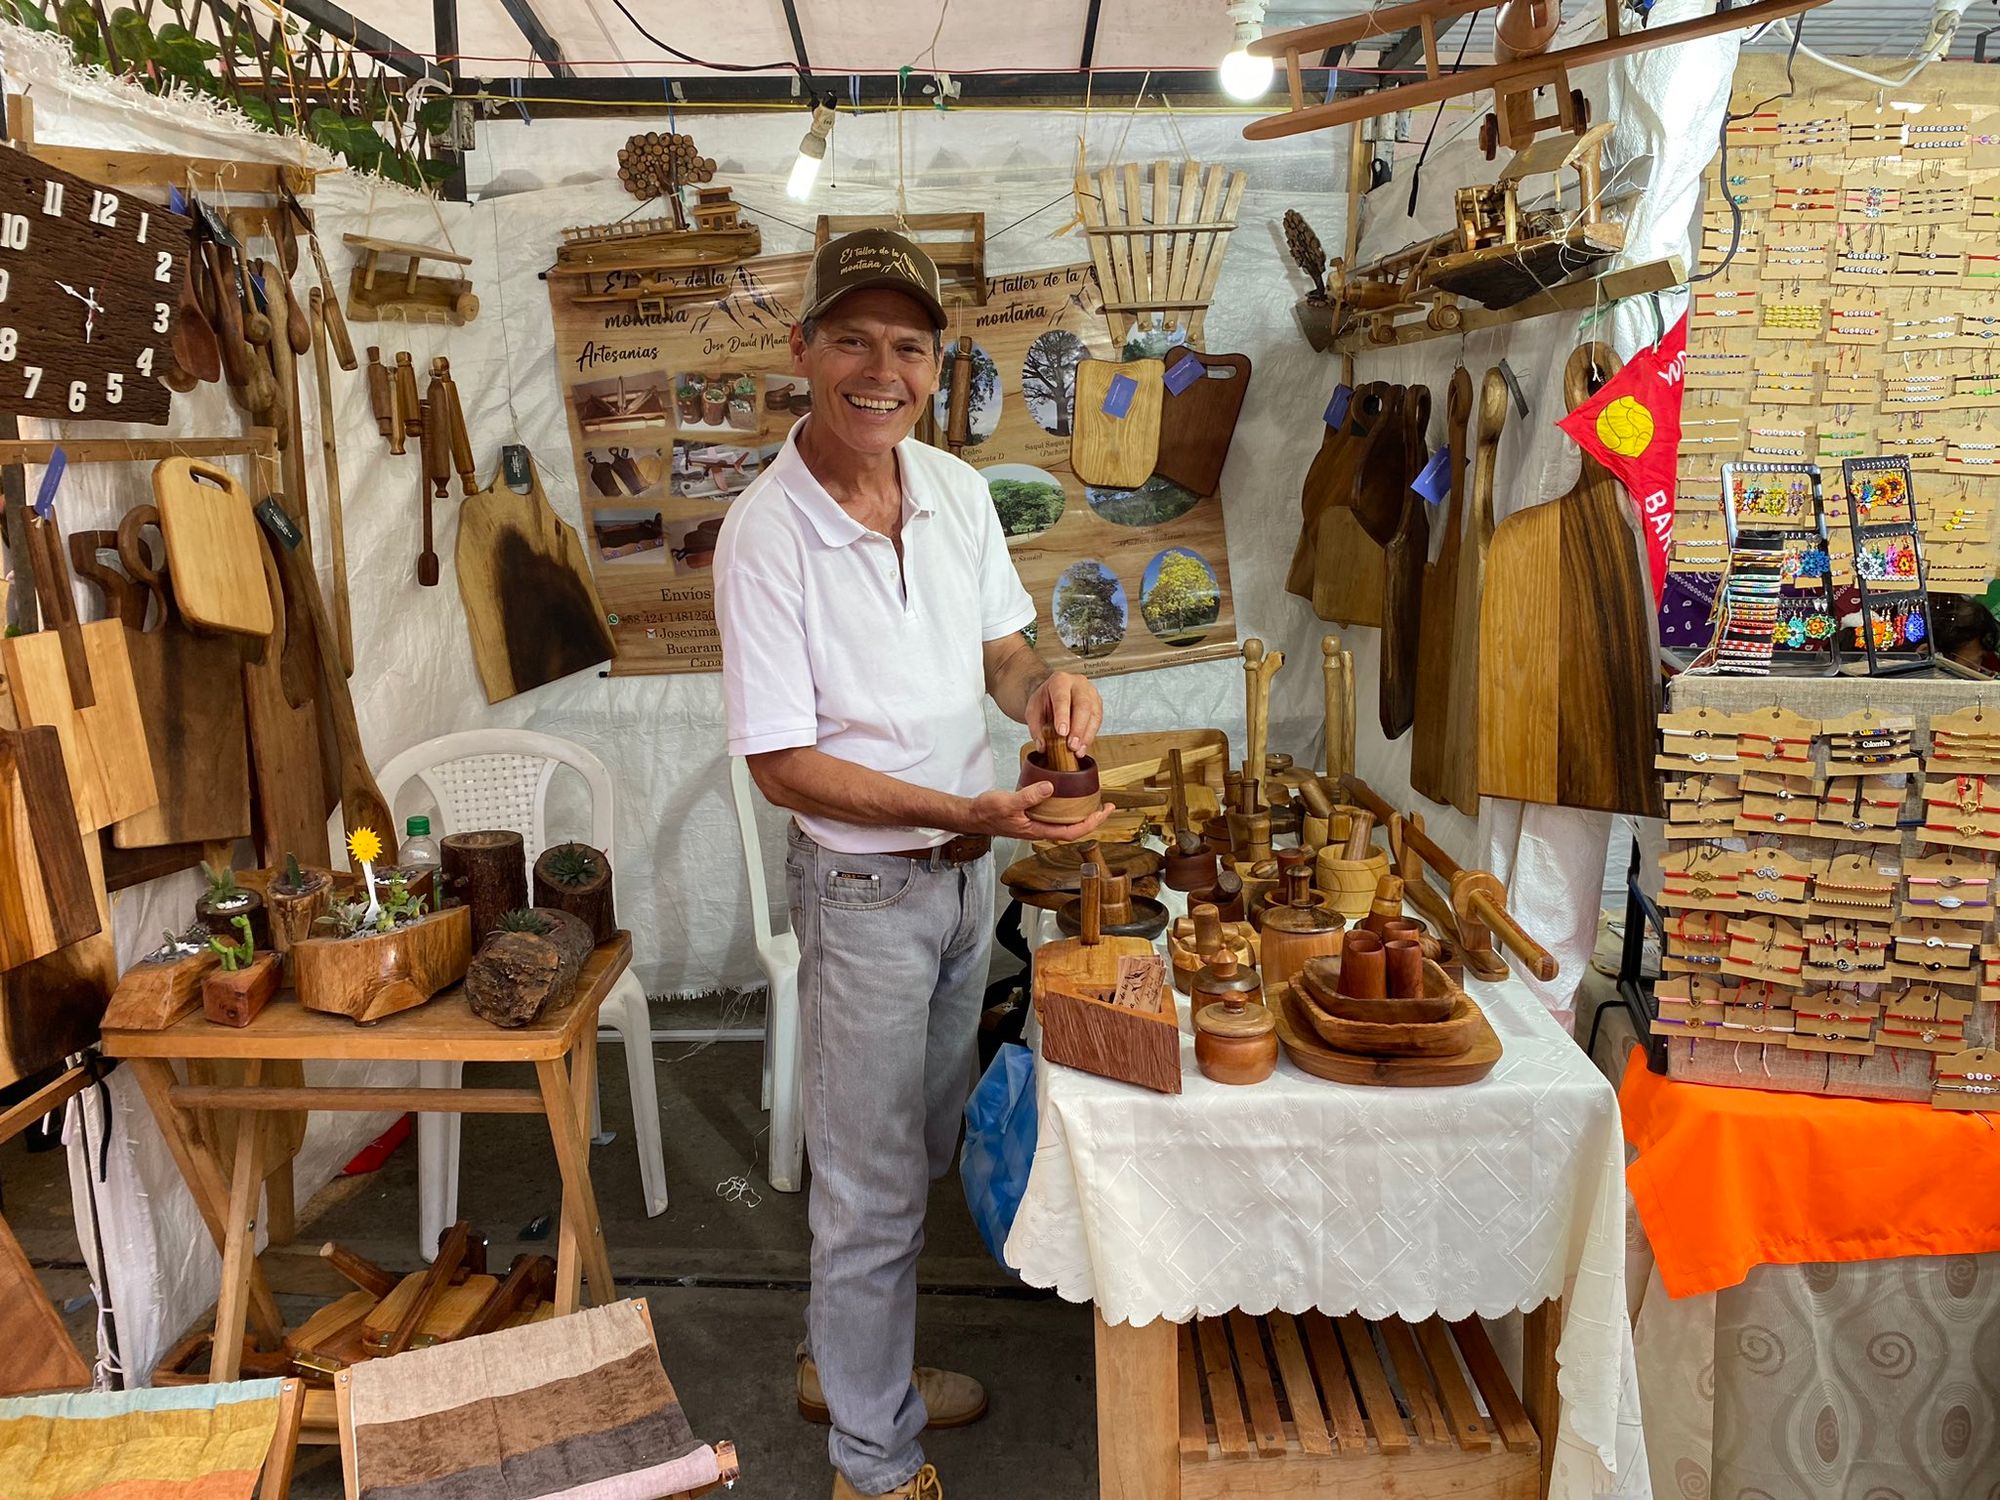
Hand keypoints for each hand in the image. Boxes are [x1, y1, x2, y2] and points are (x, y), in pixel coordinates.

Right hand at [968, 782, 1114, 841]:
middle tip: (1106, 805)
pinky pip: (1055, 813)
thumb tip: (1051, 787)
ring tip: (1093, 801)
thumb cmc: (987, 813)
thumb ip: (1029, 797)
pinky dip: (1066, 805)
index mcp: (1038, 830)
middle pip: (1074, 828)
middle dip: (1092, 818)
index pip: (1073, 832)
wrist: (972, 815)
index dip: (1092, 823)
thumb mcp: (1008, 803)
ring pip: (1065, 821)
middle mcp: (1041, 828)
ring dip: (1081, 813)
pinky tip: (1067, 794)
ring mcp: (1036, 822)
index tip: (1104, 811)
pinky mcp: (1031, 815)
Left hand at [1026, 671, 1103, 758]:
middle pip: (1083, 705)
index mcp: (1060, 681)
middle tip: (1071, 746)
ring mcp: (1091, 693)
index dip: (1063, 716)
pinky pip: (1098, 721)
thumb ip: (1036, 728)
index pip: (1062, 698)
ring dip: (1086, 735)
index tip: (1062, 732)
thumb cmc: (1045, 700)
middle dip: (1078, 728)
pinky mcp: (1098, 704)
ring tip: (1077, 750)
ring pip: (1094, 714)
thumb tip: (1043, 746)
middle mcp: (1079, 683)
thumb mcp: (1033, 711)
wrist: (1053, 694)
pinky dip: (1090, 736)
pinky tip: (1083, 747)